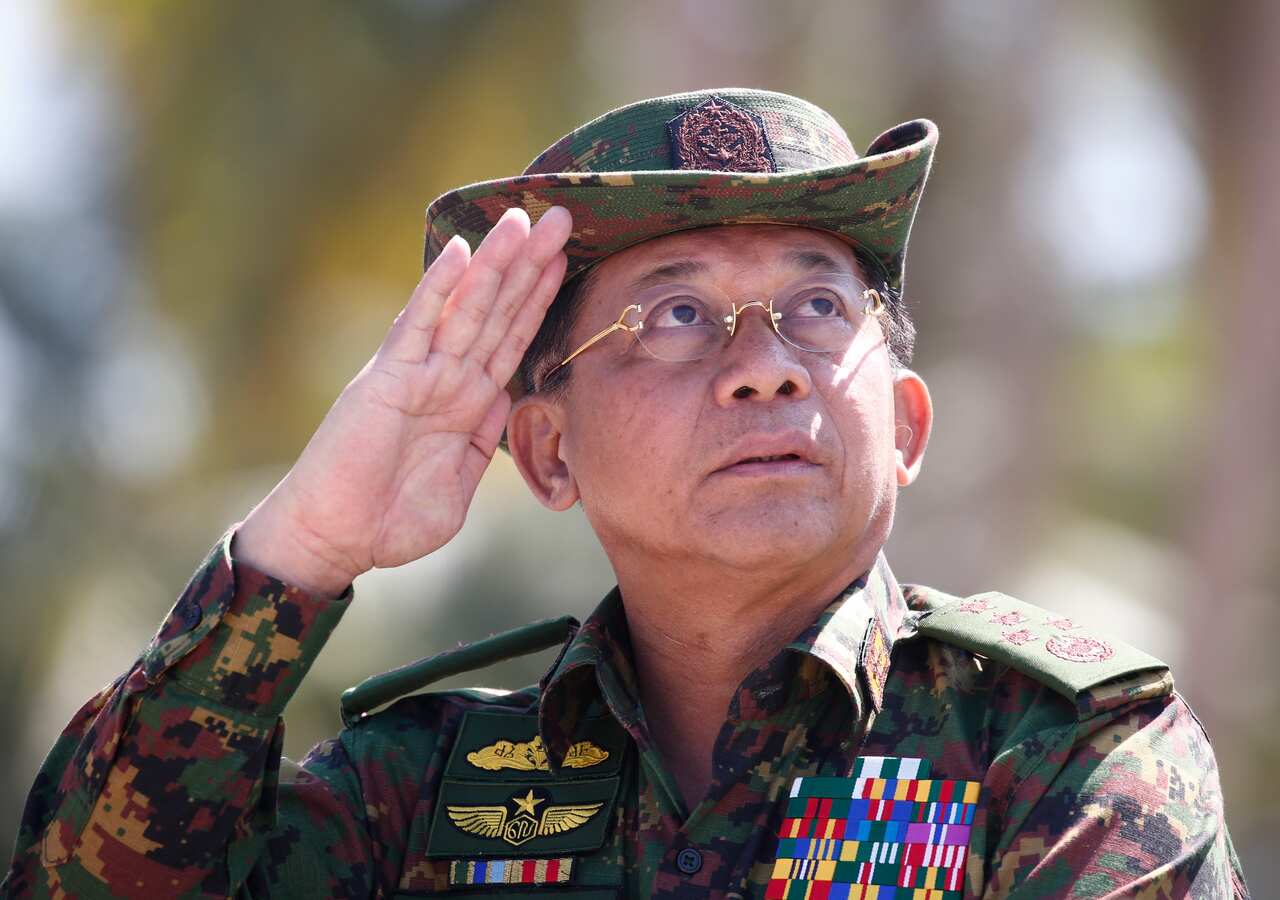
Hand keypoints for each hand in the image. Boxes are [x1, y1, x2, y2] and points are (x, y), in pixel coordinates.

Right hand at [235, 206, 572, 594]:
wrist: (336, 539)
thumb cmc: (390, 520)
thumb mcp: (457, 484)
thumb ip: (482, 442)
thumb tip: (506, 403)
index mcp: (468, 403)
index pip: (512, 339)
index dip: (539, 299)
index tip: (568, 259)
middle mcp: (447, 378)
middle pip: (497, 311)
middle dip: (530, 265)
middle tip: (562, 216)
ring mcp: (418, 373)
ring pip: (466, 308)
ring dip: (497, 264)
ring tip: (524, 221)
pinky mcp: (387, 378)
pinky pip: (418, 325)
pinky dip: (439, 288)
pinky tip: (461, 251)